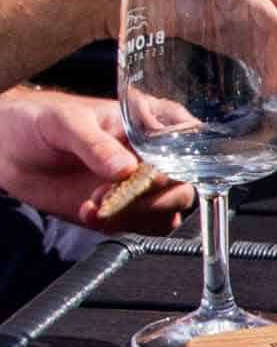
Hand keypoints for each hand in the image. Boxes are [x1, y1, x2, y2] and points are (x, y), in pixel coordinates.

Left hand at [0, 88, 193, 231]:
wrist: (8, 151)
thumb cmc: (38, 121)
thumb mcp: (64, 121)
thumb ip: (94, 143)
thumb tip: (126, 168)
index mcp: (151, 119)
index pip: (189, 140)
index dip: (182, 158)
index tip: (154, 170)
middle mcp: (155, 154)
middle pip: (183, 182)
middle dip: (151, 194)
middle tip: (115, 192)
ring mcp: (142, 185)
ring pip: (167, 209)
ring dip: (134, 213)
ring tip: (95, 204)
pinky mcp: (125, 210)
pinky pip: (142, 227)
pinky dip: (119, 226)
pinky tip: (90, 213)